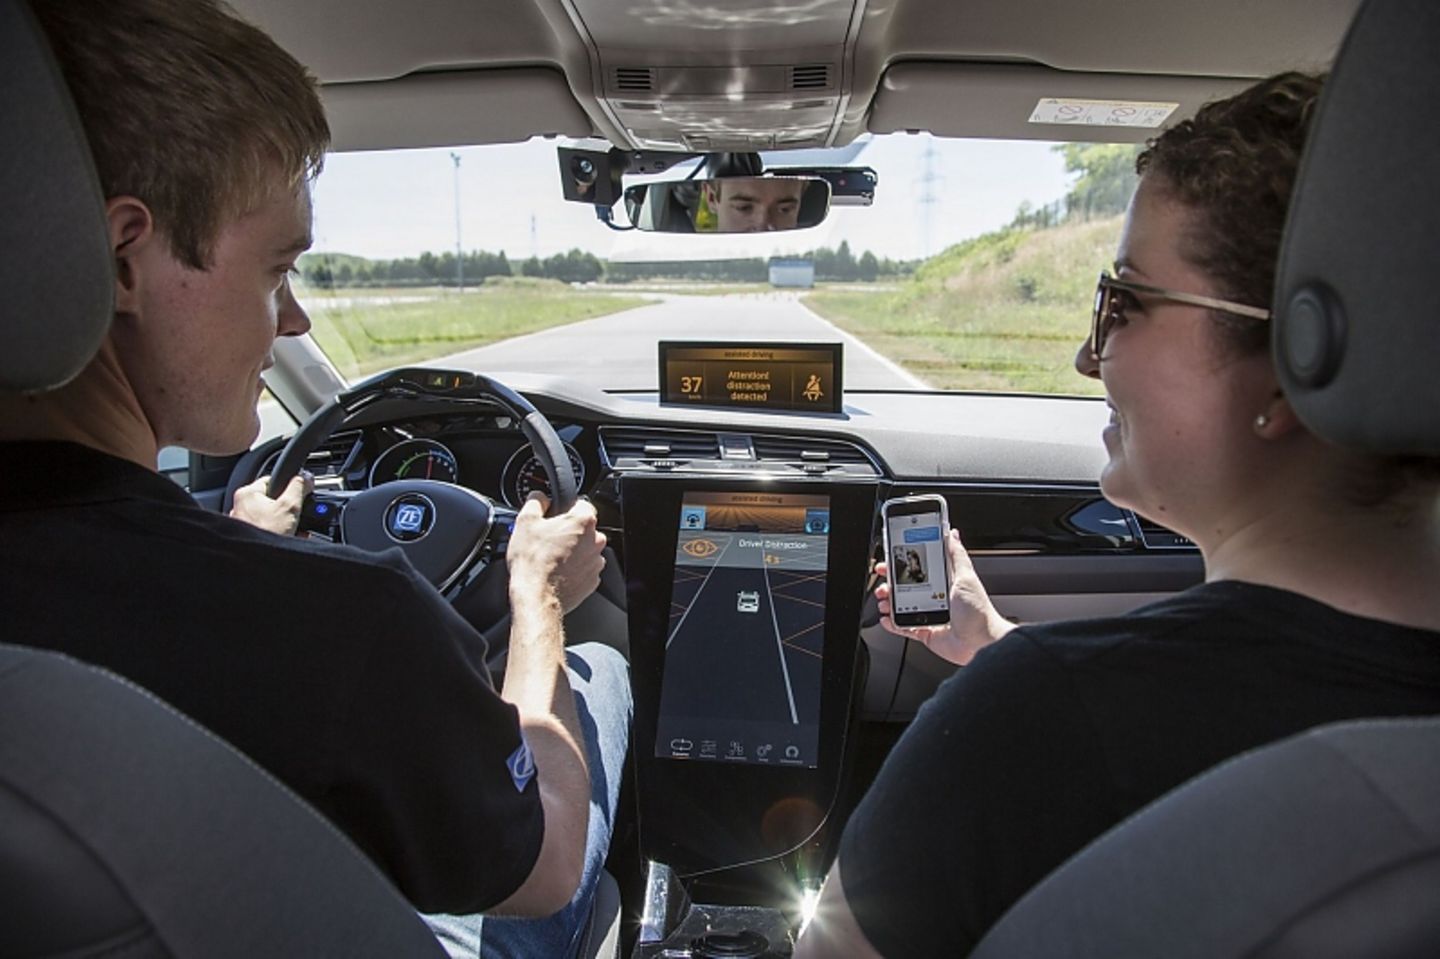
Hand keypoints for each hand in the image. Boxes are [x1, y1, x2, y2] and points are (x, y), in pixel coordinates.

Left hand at [229, 471, 312, 536]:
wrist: (256, 563)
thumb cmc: (266, 534)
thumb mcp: (290, 506)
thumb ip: (299, 487)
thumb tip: (306, 477)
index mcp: (247, 494)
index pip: (271, 480)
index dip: (289, 486)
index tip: (300, 493)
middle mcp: (239, 507)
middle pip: (271, 501)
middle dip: (288, 510)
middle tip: (298, 517)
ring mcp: (240, 524)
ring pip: (269, 518)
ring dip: (285, 524)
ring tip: (295, 531)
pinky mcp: (245, 538)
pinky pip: (265, 531)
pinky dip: (277, 534)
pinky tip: (287, 541)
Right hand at [506, 493, 607, 613]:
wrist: (536, 596)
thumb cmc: (532, 561)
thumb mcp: (526, 521)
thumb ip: (536, 501)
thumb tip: (539, 497)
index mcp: (584, 521)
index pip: (581, 504)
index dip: (564, 509)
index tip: (554, 517)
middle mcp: (596, 541)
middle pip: (583, 529)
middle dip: (567, 532)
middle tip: (548, 540)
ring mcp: (596, 562)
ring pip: (584, 550)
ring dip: (571, 551)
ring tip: (550, 558)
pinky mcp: (592, 581)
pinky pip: (584, 569)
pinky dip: (573, 570)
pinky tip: (556, 572)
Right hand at [875, 527, 1010, 664]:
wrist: (981, 642)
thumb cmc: (978, 612)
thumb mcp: (966, 577)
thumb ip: (957, 555)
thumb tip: (952, 534)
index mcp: (944, 584)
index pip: (919, 570)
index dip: (903, 565)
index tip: (891, 560)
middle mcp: (936, 599)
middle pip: (907, 588)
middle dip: (891, 584)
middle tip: (883, 581)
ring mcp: (930, 616)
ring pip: (902, 607)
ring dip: (890, 603)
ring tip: (885, 601)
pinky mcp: (926, 633)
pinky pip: (905, 628)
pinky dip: (893, 624)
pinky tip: (887, 619)